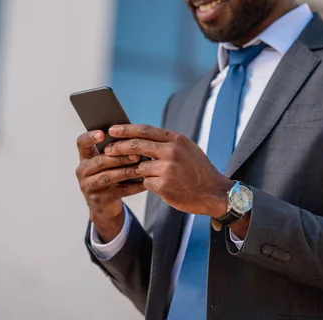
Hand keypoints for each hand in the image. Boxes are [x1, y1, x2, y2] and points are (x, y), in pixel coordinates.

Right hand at [75, 130, 145, 241]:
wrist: (103, 206)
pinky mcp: (99, 200)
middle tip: (136, 155)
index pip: (82, 143)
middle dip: (119, 158)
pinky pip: (119, 191)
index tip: (102, 134)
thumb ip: (114, 151)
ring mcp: (89, 186)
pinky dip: (133, 187)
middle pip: (100, 161)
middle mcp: (83, 171)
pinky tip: (144, 183)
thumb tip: (134, 138)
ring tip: (141, 168)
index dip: (90, 137)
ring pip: (108, 177)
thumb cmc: (108, 176)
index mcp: (85, 158)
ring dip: (126, 172)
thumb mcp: (106, 164)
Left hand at [104, 125, 233, 217]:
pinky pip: (146, 182)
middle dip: (118, 147)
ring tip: (154, 175)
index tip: (112, 129)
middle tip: (107, 150)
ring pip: (140, 167)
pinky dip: (149, 184)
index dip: (126, 129)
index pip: (145, 130)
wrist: (214, 193)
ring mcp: (167, 169)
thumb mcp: (187, 149)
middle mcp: (172, 152)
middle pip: (136, 146)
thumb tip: (141, 137)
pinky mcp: (164, 186)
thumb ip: (167, 143)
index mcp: (177, 140)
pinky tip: (161, 186)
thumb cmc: (198, 170)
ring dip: (140, 171)